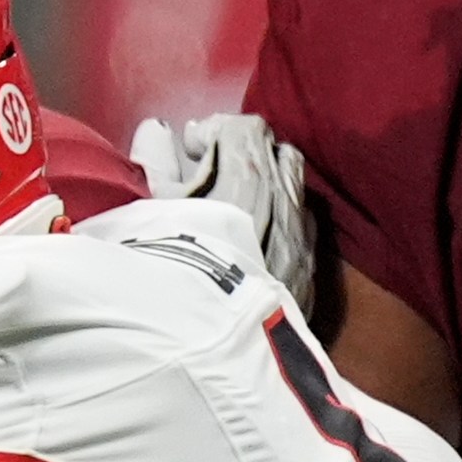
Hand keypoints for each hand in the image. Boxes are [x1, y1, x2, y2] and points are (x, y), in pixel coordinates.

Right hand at [129, 114, 314, 312]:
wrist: (205, 334)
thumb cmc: (168, 262)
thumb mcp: (152, 205)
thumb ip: (155, 160)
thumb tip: (158, 130)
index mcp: (248, 170)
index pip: (246, 127)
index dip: (215, 131)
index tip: (190, 150)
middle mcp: (285, 192)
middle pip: (279, 151)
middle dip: (248, 153)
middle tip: (213, 173)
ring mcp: (303, 229)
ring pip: (294, 187)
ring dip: (267, 186)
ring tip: (234, 206)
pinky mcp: (309, 265)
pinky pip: (301, 225)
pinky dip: (279, 220)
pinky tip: (253, 239)